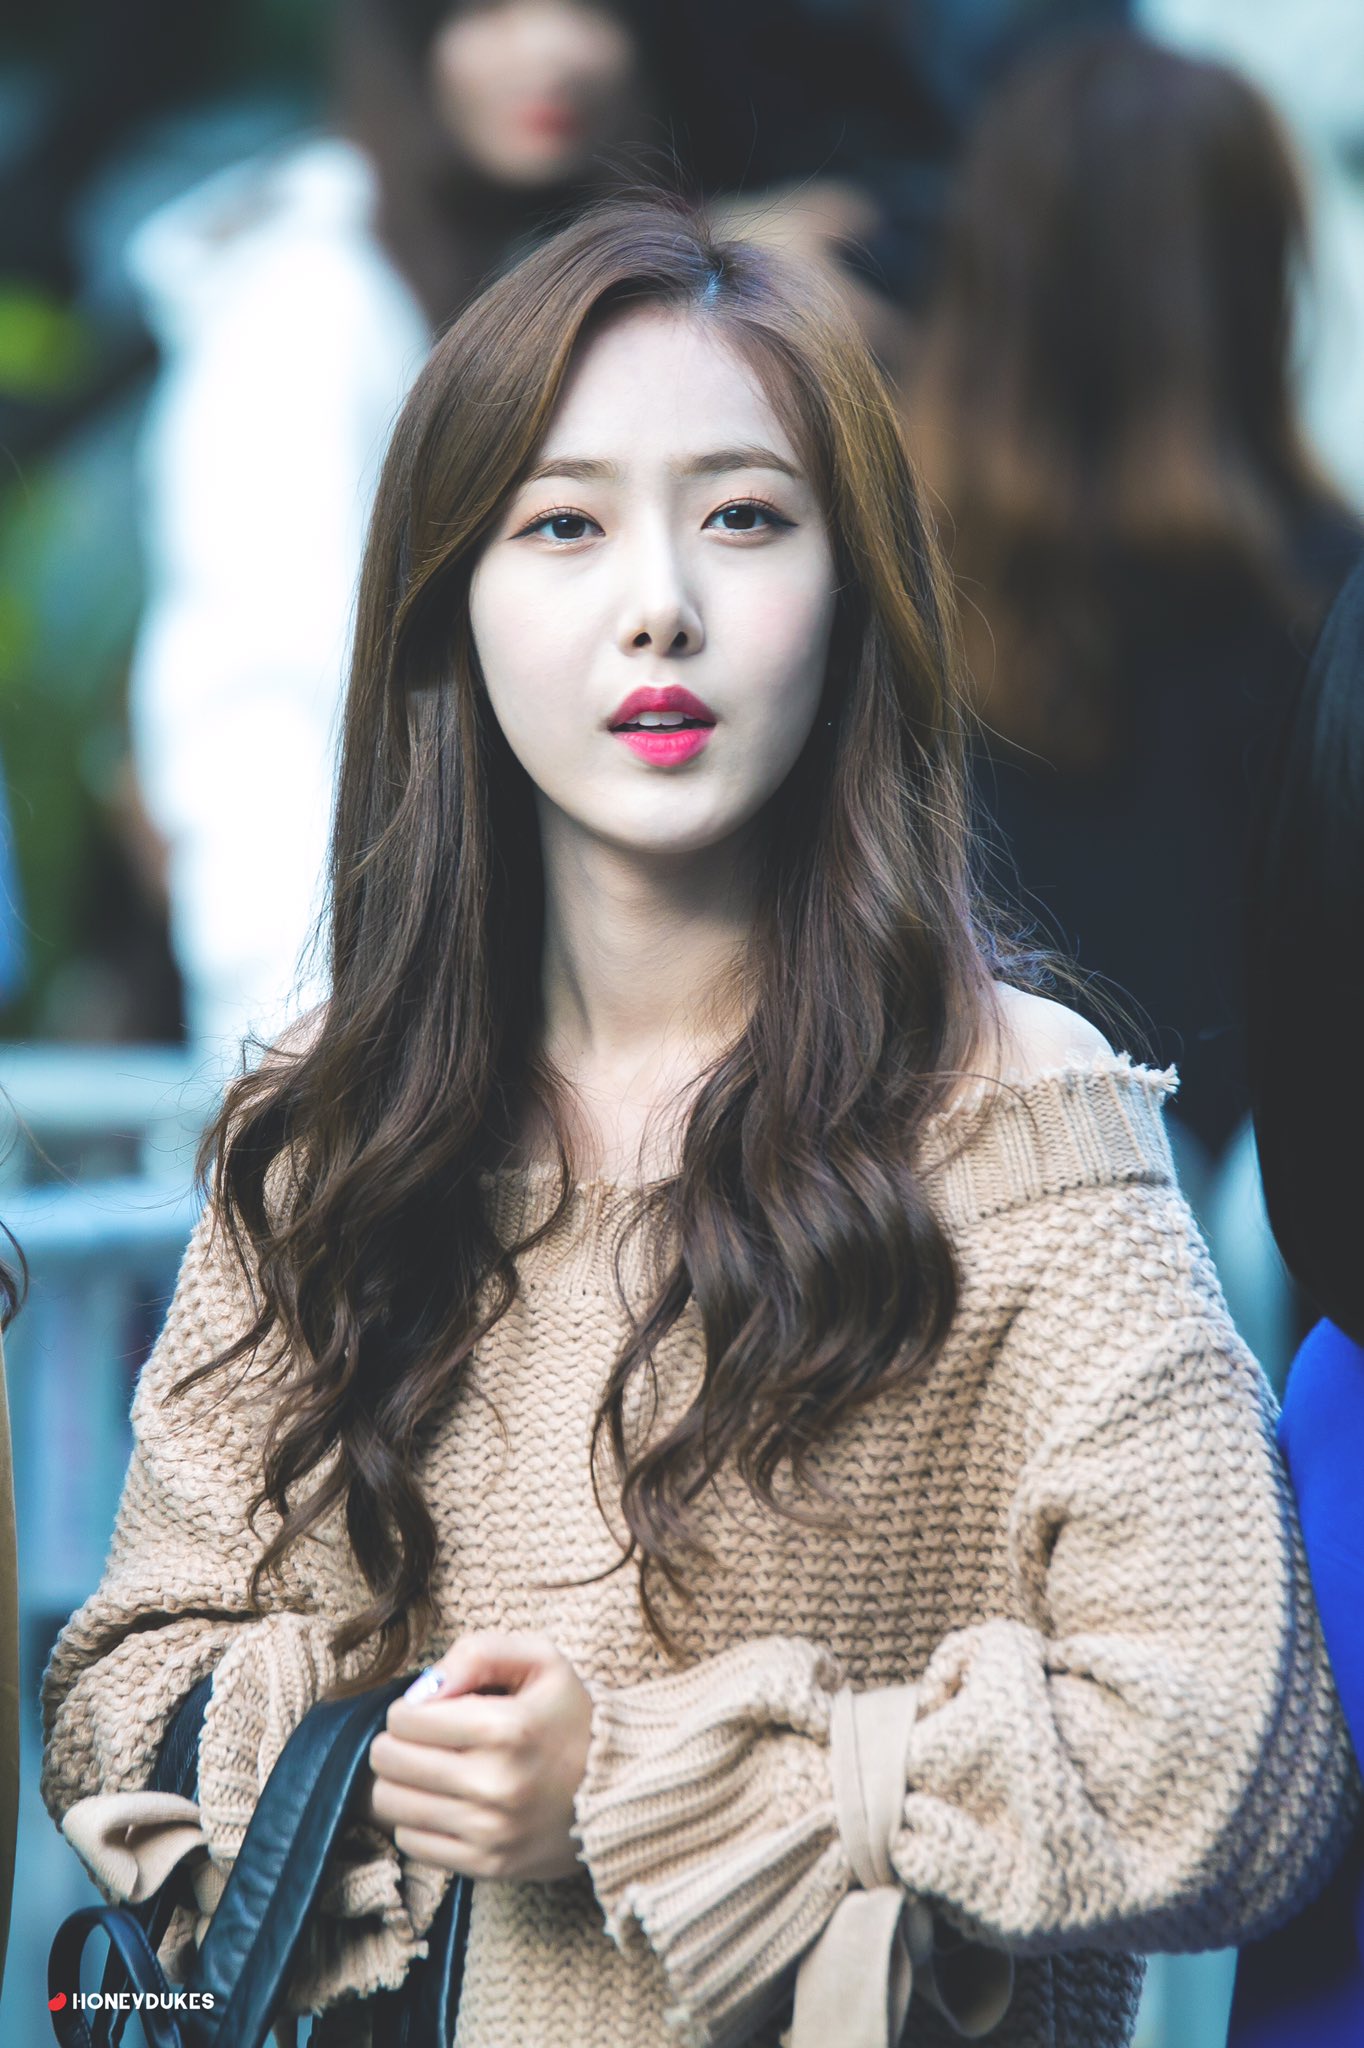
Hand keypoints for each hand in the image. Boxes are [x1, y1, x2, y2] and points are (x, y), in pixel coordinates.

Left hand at [359, 1631, 593, 1880]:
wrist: (620, 1788)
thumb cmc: (570, 1716)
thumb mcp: (540, 1660)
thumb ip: (479, 1653)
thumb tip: (423, 1690)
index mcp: (506, 1728)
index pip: (405, 1720)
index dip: (408, 1709)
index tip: (428, 1711)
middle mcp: (495, 1784)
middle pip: (390, 1763)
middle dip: (396, 1744)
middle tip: (420, 1739)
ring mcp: (490, 1831)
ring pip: (392, 1806)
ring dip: (400, 1783)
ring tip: (429, 1770)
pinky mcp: (488, 1865)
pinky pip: (412, 1844)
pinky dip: (417, 1820)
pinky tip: (445, 1803)